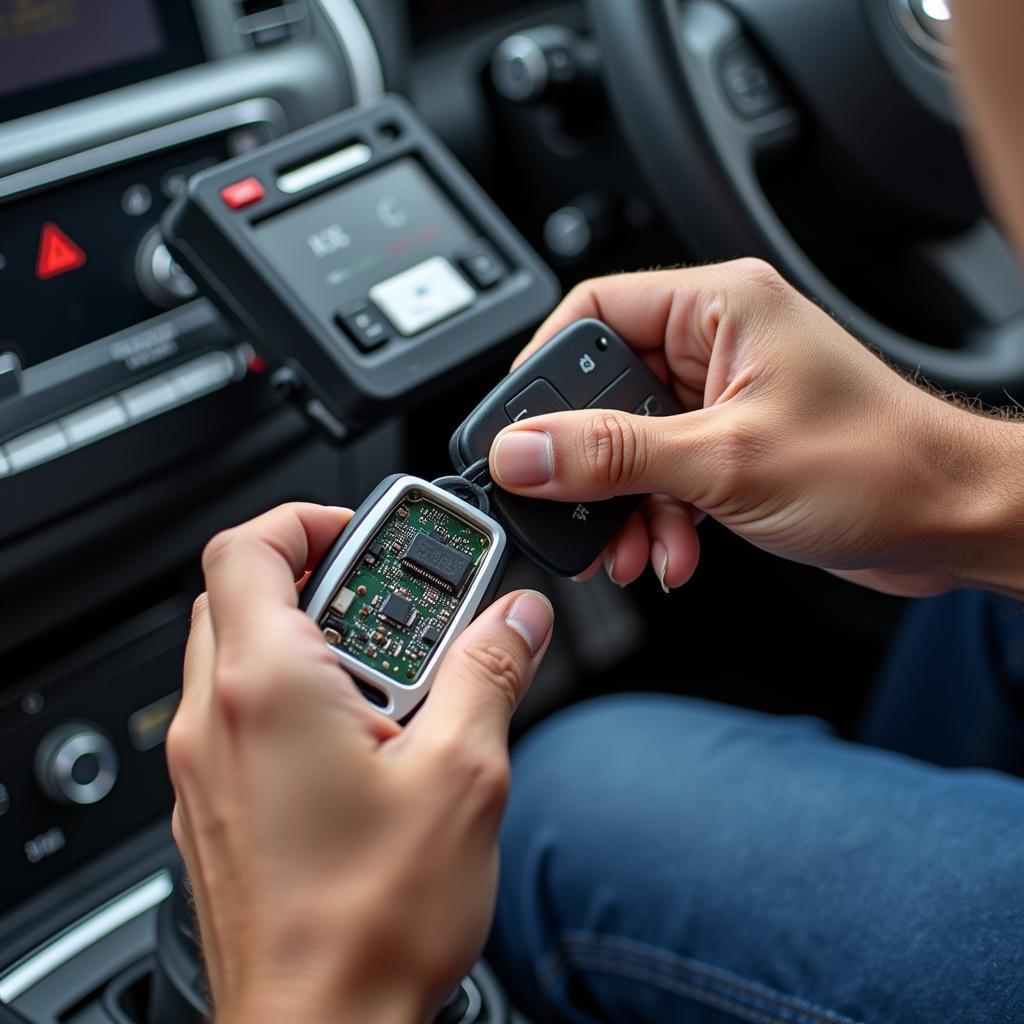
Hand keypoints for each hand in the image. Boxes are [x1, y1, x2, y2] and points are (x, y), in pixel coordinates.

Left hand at [167, 503, 553, 1023]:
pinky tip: (366, 744)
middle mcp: (215, 719)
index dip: (310, 520)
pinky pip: (241, 716)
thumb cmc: (366, 925)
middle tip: (398, 611)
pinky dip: (296, 698)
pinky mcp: (214, 807)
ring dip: (315, 643)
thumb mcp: (462, 776)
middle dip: (323, 582)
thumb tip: (517, 619)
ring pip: (240, 655)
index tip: (371, 539)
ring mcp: (205, 768)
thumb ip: (489, 673)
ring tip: (394, 684)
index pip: (249, 545)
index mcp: (266, 687)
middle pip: (243, 594)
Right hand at [489, 259, 1023, 597]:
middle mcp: (716, 344)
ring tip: (632, 548)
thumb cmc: (878, 465)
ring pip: (629, 444)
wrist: (949, 521)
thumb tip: (525, 451)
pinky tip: (671, 553)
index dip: (543, 370)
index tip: (520, 432)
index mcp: (718, 307)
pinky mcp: (731, 445)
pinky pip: (662, 476)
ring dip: (624, 504)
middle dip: (589, 462)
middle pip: (604, 389)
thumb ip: (615, 454)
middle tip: (571, 504)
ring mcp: (723, 398)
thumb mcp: (726, 461)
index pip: (591, 310)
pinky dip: (657, 519)